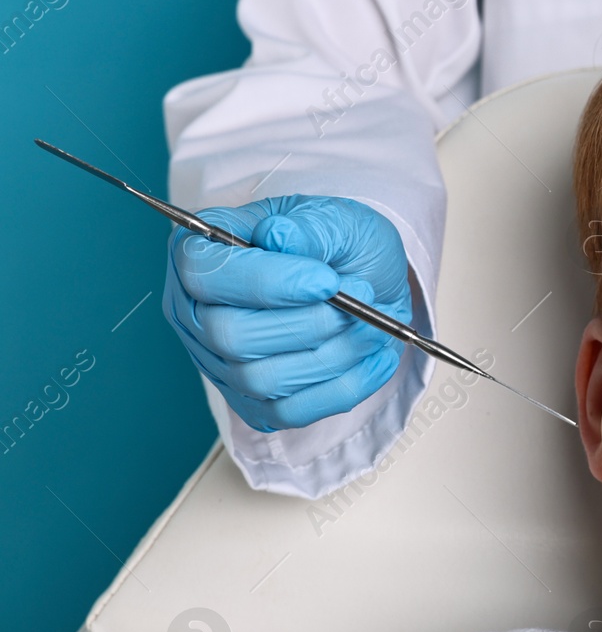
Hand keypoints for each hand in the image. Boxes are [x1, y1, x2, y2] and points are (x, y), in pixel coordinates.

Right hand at [162, 195, 412, 431]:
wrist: (364, 280)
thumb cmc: (335, 246)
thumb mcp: (333, 219)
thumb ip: (309, 226)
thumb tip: (280, 237)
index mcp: (199, 256)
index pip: (204, 276)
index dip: (266, 282)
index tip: (326, 280)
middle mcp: (198, 314)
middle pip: (231, 336)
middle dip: (308, 323)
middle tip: (361, 301)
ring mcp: (222, 364)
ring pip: (264, 380)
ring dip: (333, 354)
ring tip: (372, 324)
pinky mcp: (256, 403)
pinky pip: (291, 412)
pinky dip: (343, 387)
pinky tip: (374, 356)